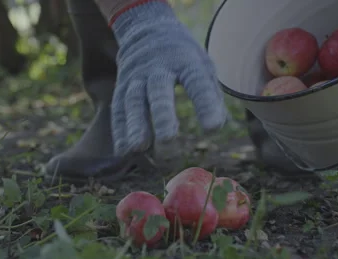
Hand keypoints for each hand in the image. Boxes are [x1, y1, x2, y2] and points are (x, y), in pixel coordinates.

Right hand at [110, 1, 227, 154]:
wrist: (146, 28)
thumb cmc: (183, 56)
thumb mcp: (203, 65)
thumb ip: (211, 94)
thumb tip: (219, 126)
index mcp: (186, 60)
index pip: (196, 82)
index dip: (205, 104)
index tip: (213, 128)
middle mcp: (158, 67)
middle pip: (159, 91)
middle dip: (162, 116)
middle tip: (168, 141)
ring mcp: (136, 76)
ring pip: (134, 100)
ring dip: (135, 125)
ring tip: (139, 149)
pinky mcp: (121, 86)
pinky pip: (119, 108)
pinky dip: (120, 129)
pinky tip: (123, 150)